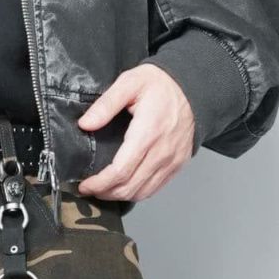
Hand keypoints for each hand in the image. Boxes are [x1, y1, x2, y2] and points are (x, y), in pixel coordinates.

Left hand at [76, 65, 194, 202]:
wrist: (193, 87)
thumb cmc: (161, 85)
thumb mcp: (130, 83)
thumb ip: (106, 104)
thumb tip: (85, 123)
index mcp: (147, 133)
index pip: (120, 172)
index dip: (99, 184)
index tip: (85, 185)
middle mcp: (161, 152)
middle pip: (128, 187)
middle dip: (104, 193)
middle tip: (89, 188)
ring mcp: (171, 161)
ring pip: (141, 193)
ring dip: (119, 196)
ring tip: (104, 189)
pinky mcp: (177, 166)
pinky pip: (154, 189)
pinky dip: (136, 192)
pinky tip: (124, 186)